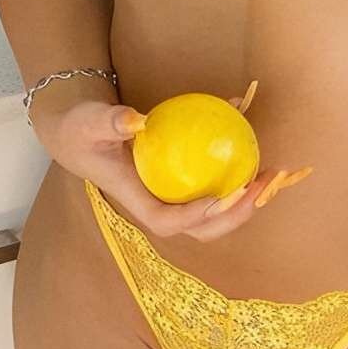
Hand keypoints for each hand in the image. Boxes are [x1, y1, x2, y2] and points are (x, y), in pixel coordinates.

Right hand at [36, 81, 311, 243]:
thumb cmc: (82, 130)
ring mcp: (171, 194)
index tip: (214, 197)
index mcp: (135, 197)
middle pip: (199, 229)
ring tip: (268, 176)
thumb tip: (136, 119)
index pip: (165, 221)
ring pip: (213, 214)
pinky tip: (251, 139)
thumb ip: (109, 121)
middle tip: (257, 187)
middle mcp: (157, 202)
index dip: (192, 217)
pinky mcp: (182, 180)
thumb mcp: (89, 122)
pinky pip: (213, 182)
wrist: (79, 132)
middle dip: (232, 215)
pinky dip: (236, 171)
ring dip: (243, 200)